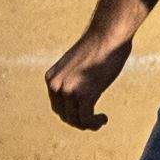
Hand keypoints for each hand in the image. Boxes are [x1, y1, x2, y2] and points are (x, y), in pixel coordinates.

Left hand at [46, 0, 141, 130]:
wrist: (107, 35)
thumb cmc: (99, 46)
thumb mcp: (78, 65)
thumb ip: (74, 78)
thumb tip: (81, 90)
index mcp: (51, 78)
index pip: (57, 104)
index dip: (71, 113)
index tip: (85, 113)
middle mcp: (56, 85)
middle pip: (64, 114)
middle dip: (78, 121)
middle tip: (94, 120)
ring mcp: (69, 91)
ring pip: (75, 119)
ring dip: (88, 124)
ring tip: (100, 120)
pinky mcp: (84, 95)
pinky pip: (86, 119)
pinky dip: (94, 123)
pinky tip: (103, 119)